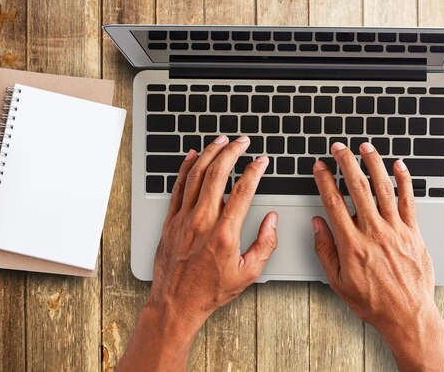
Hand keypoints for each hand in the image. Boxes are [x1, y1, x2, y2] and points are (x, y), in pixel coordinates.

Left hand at [118, 135, 277, 370]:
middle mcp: (202, 221)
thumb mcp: (249, 273)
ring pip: (196, 175)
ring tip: (221, 141)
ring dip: (209, 153)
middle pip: (217, 174)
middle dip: (232, 152)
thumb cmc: (211, 290)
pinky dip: (186, 168)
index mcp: (224, 233)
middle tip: (242, 141)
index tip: (261, 161)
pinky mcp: (170, 220)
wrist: (175, 303)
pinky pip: (178, 187)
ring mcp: (183, 218)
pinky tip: (192, 156)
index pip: (243, 190)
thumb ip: (265, 244)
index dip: (255, 170)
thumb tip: (273, 220)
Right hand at [312, 141, 443, 370]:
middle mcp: (374, 232)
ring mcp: (396, 230)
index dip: (325, 181)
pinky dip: (404, 180)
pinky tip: (399, 166)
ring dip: (373, 164)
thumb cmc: (373, 302)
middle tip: (338, 148)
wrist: (407, 314)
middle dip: (346, 162)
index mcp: (352, 243)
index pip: (334, 202)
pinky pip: (409, 200)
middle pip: (357, 187)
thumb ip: (326, 250)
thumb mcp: (338, 281)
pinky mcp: (413, 232)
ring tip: (365, 147)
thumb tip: (318, 224)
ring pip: (383, 188)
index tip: (320, 168)